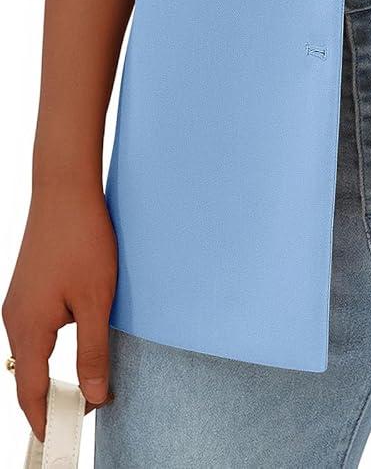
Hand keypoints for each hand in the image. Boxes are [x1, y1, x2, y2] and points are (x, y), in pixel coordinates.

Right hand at [3, 182, 116, 440]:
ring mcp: (17, 302)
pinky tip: (73, 345)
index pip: (30, 394)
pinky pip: (34, 331)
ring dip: (51, 375)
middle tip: (80, 418)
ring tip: (83, 389)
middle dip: (50, 402)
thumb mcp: (97, 300)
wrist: (65, 187)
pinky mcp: (26, 288)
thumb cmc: (83, 239)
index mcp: (28, 329)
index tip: (60, 442)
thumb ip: (93, 352)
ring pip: (31, 353)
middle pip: (27, 377)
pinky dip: (50, 350)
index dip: (45, 421)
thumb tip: (94, 397)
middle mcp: (14, 319)